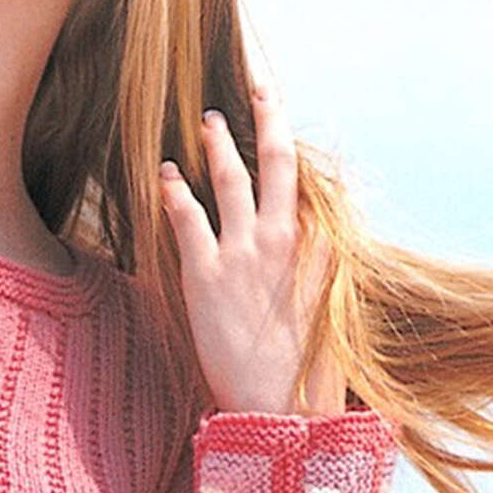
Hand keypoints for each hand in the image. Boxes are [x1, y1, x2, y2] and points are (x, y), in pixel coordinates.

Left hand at [157, 79, 343, 415]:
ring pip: (232, 178)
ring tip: (207, 120)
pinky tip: (165, 174)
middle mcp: (286, 240)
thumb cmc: (304, 371)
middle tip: (258, 83)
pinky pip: (189, 218)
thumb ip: (319, 273)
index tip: (280, 118)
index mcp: (319, 248)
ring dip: (218, 144)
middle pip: (279, 160)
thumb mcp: (328, 312)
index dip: (290, 149)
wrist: (282, 408)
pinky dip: (175, 190)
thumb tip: (318, 251)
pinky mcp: (206, 275)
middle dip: (269, 115)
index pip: (306, 183)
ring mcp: (245, 254)